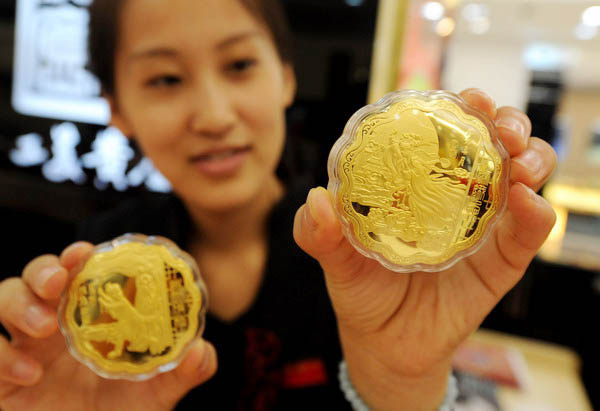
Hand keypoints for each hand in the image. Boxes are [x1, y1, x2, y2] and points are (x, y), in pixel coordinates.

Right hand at [0, 242, 216, 410]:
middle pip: (36, 275)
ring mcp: (23, 348)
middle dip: (44, 269)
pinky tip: (29, 375)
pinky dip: (1, 355)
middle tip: (59, 283)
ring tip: (44, 326)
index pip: (80, 273)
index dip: (78, 257)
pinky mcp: (0, 379)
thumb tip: (200, 350)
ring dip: (18, 302)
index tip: (86, 252)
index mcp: (91, 319)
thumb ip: (182, 373)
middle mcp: (55, 326)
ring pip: (2, 296)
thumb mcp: (156, 397)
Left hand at [293, 88, 556, 410]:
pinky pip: (529, 231)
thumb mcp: (336, 261)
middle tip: (501, 127)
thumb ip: (318, 233)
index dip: (458, 108)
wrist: (387, 345)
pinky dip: (536, 213)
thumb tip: (317, 198)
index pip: (444, 132)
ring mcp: (485, 224)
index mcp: (417, 182)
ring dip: (532, 157)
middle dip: (506, 123)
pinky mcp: (504, 260)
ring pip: (523, 175)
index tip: (463, 100)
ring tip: (520, 161)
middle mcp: (456, 194)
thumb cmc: (362, 291)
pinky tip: (527, 202)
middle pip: (493, 143)